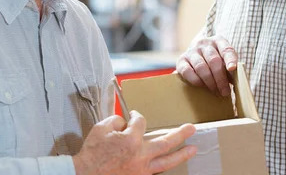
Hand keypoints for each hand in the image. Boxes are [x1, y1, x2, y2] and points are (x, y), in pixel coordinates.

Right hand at [73, 111, 196, 174]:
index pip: (141, 122)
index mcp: (131, 140)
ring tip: (193, 149)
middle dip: (180, 134)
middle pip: (165, 142)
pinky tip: (170, 164)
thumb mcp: (101, 128)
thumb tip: (126, 122)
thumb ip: (116, 120)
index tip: (133, 115)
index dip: (136, 116)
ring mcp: (141, 169)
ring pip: (166, 162)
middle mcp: (140, 155)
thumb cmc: (92, 152)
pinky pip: (155, 173)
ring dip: (181, 154)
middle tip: (191, 128)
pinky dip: (163, 168)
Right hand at [176, 35, 237, 95]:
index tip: (232, 69)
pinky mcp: (181, 60)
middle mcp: (204, 43)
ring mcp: (192, 50)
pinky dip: (196, 81)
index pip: (226, 49)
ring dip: (209, 82)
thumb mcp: (225, 61)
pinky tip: (202, 86)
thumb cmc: (216, 61)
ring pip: (201, 67)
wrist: (197, 55)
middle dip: (220, 78)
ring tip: (215, 91)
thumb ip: (230, 69)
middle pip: (214, 60)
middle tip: (225, 92)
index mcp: (218, 41)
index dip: (230, 59)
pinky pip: (187, 71)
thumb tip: (238, 84)